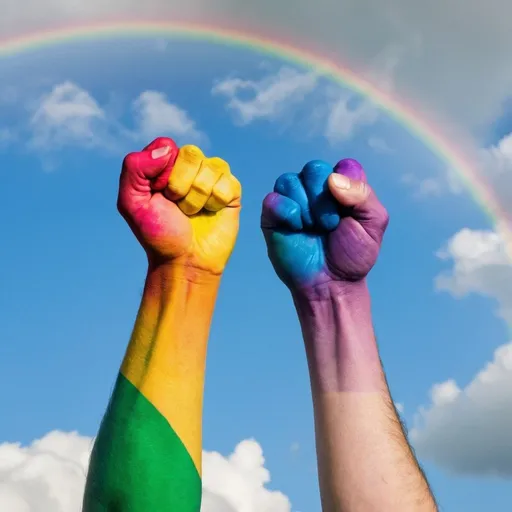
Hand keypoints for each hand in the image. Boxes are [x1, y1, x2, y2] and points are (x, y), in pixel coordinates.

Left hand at [118, 137, 240, 274]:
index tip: (159, 194)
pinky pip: (228, 183)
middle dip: (180, 185)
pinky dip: (216, 201)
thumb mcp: (131, 202)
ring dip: (197, 197)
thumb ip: (135, 168)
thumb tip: (168, 148)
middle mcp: (189, 168)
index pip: (167, 146)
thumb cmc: (158, 234)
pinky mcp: (231, 192)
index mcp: (164, 166)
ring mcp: (211, 178)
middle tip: (176, 206)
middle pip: (191, 153)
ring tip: (192, 213)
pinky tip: (210, 213)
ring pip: (211, 168)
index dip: (163, 171)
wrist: (184, 262)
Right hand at [261, 159, 387, 292]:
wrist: (330, 284)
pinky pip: (273, 199)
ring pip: (290, 180)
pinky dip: (287, 212)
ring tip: (313, 229)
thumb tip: (332, 179)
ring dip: (306, 209)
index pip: (343, 166)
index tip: (349, 212)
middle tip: (330, 225)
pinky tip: (296, 228)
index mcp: (342, 186)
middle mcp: (315, 188)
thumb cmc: (352, 255)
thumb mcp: (373, 223)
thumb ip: (363, 195)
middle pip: (314, 169)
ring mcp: (292, 200)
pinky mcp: (273, 215)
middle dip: (324, 199)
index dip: (347, 187)